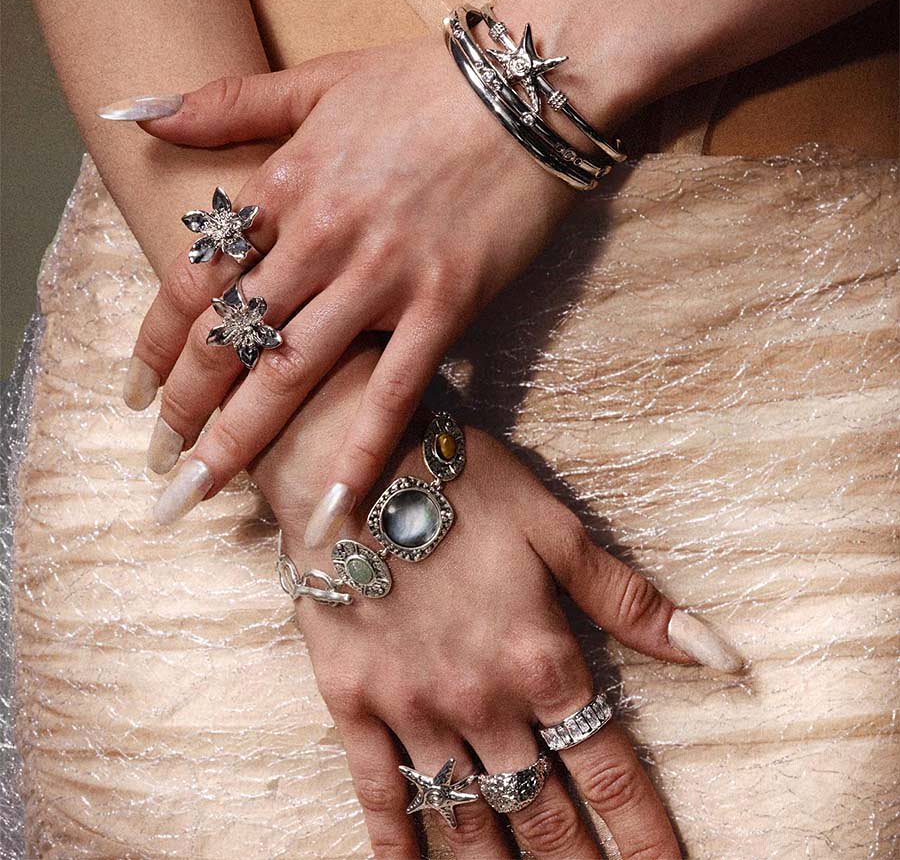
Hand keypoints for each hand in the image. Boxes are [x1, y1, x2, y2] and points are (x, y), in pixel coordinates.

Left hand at [125, 35, 574, 534]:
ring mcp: (383, 279)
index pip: (194, 280)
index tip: (138, 392)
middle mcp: (320, 241)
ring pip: (293, 373)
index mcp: (284, 188)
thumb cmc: (423, 86)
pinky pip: (395, 390)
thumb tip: (143, 114)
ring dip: (240, 440)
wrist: (527, 95)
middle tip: (161, 462)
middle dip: (185, 408)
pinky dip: (363, 448)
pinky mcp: (444, 306)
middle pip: (229, 339)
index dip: (157, 343)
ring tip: (202, 492)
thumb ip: (228, 100)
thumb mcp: (318, 79)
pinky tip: (335, 501)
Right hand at [250, 341, 741, 859]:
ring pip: (466, 817)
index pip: (610, 774)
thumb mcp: (557, 530)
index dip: (644, 837)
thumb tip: (719, 655)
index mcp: (541, 660)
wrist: (354, 463)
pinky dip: (397, 844)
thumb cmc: (463, 485)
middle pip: (541, 812)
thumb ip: (630, 602)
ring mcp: (412, 709)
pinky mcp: (353, 703)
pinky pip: (378, 792)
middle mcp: (481, 702)